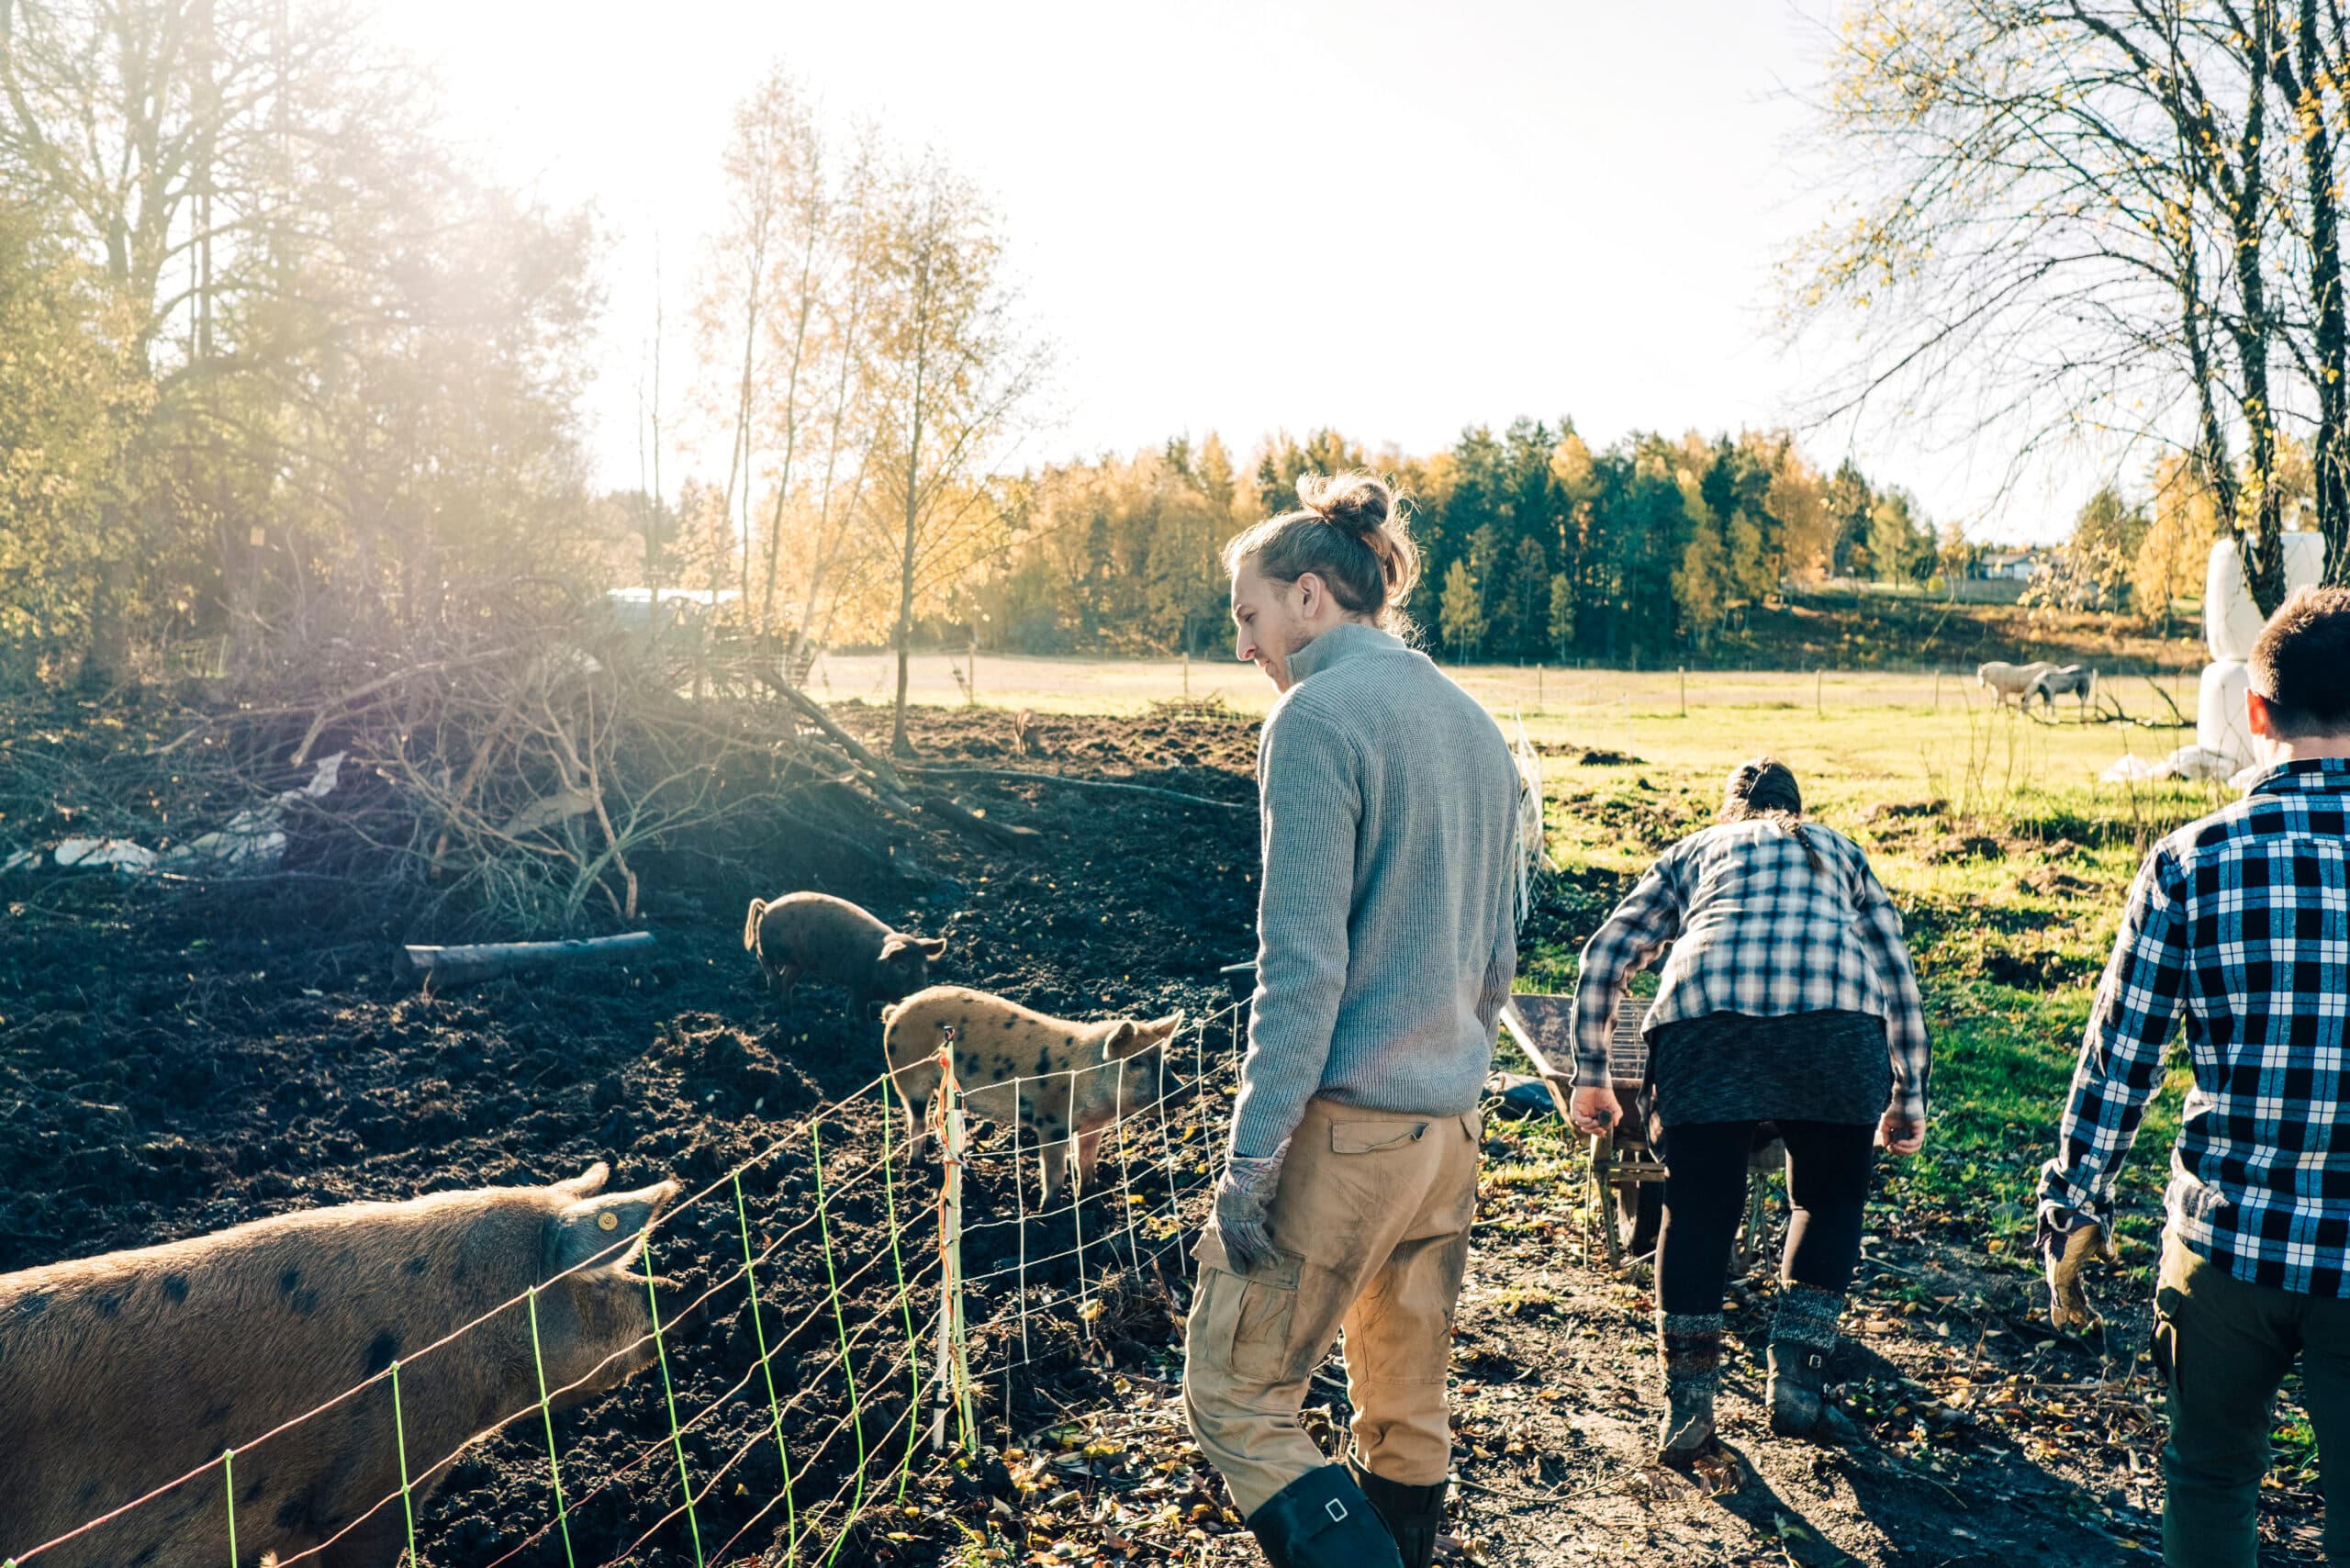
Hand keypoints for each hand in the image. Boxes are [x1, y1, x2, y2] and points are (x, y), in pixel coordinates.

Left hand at [1212, 1140, 1288, 1274]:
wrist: (1255, 1151)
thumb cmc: (1255, 1164)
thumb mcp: (1247, 1184)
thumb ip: (1248, 1199)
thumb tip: (1258, 1213)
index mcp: (1223, 1201)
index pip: (1225, 1230)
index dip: (1230, 1247)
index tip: (1236, 1261)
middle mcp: (1226, 1208)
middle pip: (1233, 1238)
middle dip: (1239, 1255)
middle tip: (1245, 1271)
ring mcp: (1235, 1209)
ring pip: (1246, 1240)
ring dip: (1258, 1255)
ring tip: (1270, 1266)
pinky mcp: (1247, 1210)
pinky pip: (1256, 1234)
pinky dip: (1265, 1248)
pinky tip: (1274, 1258)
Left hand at [1569, 1086, 1618, 1138]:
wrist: (1597, 1080)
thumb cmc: (1604, 1091)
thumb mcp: (1613, 1104)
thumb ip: (1616, 1113)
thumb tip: (1615, 1124)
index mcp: (1596, 1115)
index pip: (1596, 1127)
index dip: (1599, 1132)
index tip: (1604, 1133)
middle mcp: (1588, 1114)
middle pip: (1589, 1128)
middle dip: (1595, 1131)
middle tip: (1601, 1131)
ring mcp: (1581, 1111)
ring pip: (1583, 1125)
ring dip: (1590, 1127)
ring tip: (1596, 1123)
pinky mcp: (1575, 1107)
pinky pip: (1577, 1118)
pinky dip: (1584, 1121)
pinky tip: (1590, 1120)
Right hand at [1876, 1111, 1923, 1155]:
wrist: (1902, 1100)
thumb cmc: (1895, 1110)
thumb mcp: (1886, 1123)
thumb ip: (1884, 1134)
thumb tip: (1885, 1145)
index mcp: (1905, 1135)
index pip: (1903, 1148)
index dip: (1896, 1150)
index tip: (1888, 1146)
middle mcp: (1912, 1135)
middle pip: (1909, 1150)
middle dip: (1899, 1151)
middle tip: (1891, 1148)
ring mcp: (1917, 1133)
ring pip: (1915, 1148)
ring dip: (1904, 1150)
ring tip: (1895, 1145)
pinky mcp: (1921, 1130)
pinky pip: (1917, 1141)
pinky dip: (1908, 1144)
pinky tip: (1899, 1142)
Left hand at [2044, 1219, 2117, 1333]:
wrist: (2081, 1210)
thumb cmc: (2089, 1222)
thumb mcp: (2099, 1241)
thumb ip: (2103, 1251)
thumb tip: (2108, 1258)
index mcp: (2067, 1258)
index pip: (2071, 1282)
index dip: (2077, 1297)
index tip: (2083, 1307)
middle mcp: (2058, 1263)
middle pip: (2064, 1290)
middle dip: (2070, 1307)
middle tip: (2075, 1322)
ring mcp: (2057, 1266)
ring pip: (2061, 1294)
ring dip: (2069, 1310)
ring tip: (2076, 1325)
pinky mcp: (2059, 1269)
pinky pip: (2060, 1292)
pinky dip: (2062, 1307)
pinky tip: (2063, 1321)